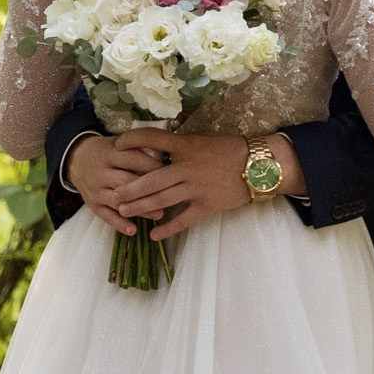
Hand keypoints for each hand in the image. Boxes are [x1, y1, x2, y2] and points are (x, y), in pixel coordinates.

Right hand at [65, 131, 171, 235]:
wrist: (77, 160)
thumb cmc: (107, 152)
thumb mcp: (119, 143)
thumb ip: (138, 148)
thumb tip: (166, 156)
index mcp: (109, 153)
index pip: (132, 159)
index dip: (152, 166)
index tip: (171, 172)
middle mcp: (100, 172)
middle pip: (126, 181)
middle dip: (148, 189)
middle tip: (170, 195)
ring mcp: (95, 190)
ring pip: (118, 201)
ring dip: (139, 209)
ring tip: (159, 215)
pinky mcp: (92, 205)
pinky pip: (106, 216)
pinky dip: (119, 224)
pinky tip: (133, 230)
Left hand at [111, 128, 305, 238]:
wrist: (260, 164)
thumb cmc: (232, 148)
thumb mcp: (204, 139)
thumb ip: (181, 144)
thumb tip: (158, 147)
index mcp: (186, 145)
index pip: (152, 138)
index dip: (132, 140)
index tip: (118, 145)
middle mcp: (187, 166)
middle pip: (151, 178)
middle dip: (129, 188)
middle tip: (114, 194)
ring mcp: (196, 188)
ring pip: (162, 199)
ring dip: (140, 207)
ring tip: (124, 212)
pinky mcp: (207, 205)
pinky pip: (183, 219)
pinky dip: (167, 229)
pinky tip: (155, 235)